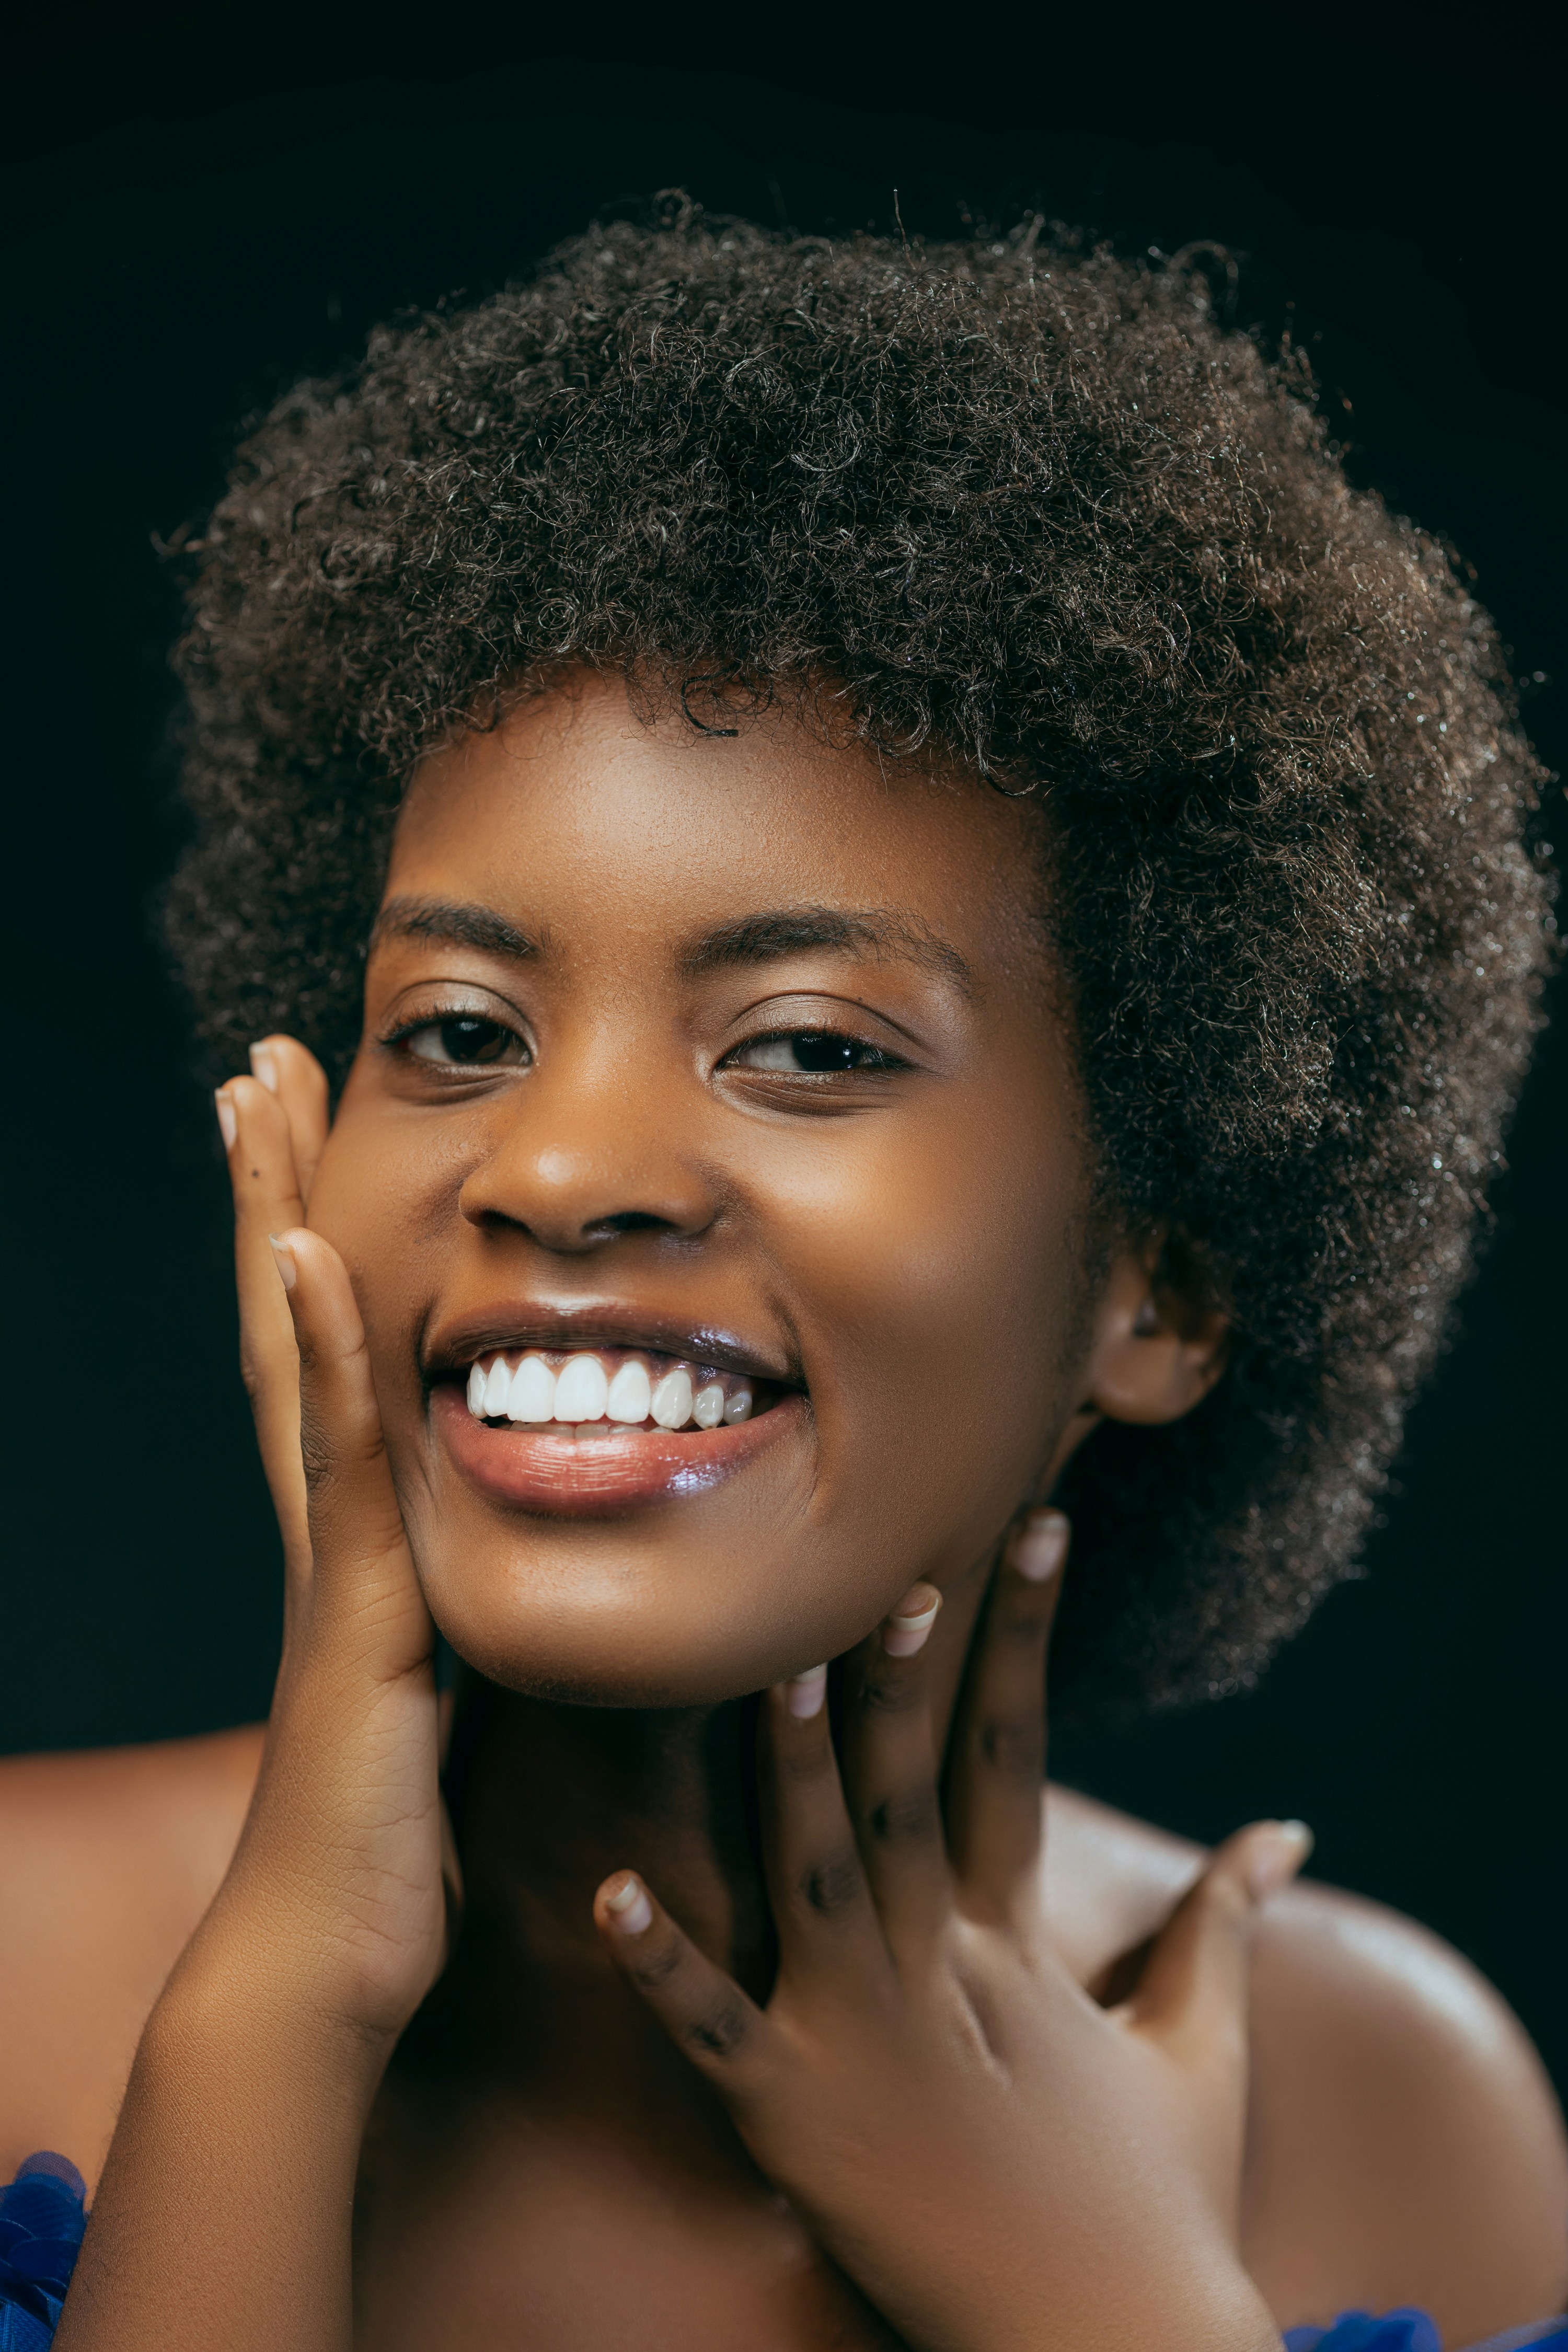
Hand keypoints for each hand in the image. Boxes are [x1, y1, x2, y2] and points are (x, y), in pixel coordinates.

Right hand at [203, 1037, 448, 2041]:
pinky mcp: (355, 1603)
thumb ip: (469, 1600)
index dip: (313, 1239)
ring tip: (257, 1099)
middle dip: (272, 1189)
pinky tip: (303, 1255)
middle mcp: (328, 1515)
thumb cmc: (396, 1829)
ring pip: (298, 1352)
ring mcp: (330, 1549)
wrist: (331, 1949)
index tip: (308, 1133)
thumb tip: (535, 1534)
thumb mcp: (447, 1681)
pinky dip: (319, 1352)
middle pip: (290, 1318)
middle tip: (255, 1065)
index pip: (332, 1350)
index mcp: (359, 1528)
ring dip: (274, 1220)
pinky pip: (338, 1454)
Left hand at [594, 1516, 1304, 2351]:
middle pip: (911, 1795)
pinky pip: (715, 2031)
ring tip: (776, 1669)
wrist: (1119, 2349)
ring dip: (795, 1773)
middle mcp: (943, 1967)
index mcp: (1017, 1940)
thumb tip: (1288, 1831)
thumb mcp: (1202, 2047)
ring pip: (818, 1877)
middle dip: (901, 1679)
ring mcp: (868, 2040)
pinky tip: (608, 1891)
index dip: (1021, 1637)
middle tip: (893, 1566)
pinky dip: (661, 1965)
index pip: (1018, 1752)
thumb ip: (1222, 1924)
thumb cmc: (1160, 2200)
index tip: (1030, 1528)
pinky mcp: (798, 2120)